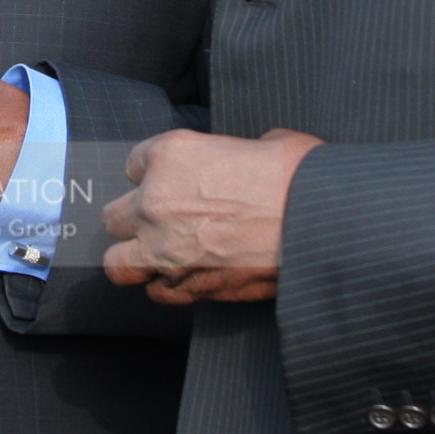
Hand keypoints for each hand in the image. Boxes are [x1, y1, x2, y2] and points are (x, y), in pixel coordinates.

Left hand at [102, 128, 322, 304]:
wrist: (319, 224)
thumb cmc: (298, 176)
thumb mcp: (262, 142)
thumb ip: (229, 154)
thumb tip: (237, 162)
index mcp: (171, 155)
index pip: (134, 165)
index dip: (155, 175)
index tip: (173, 183)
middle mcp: (155, 201)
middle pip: (115, 215)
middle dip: (137, 219)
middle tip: (164, 221)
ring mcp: (166, 248)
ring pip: (118, 261)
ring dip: (138, 257)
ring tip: (161, 255)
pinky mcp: (186, 285)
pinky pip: (156, 292)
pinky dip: (168, 286)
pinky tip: (186, 277)